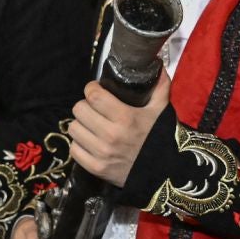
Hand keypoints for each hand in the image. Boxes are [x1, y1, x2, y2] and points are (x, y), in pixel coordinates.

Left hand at [66, 71, 171, 187]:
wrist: (165, 173)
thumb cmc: (161, 138)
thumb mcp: (162, 110)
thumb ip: (160, 86)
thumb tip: (157, 64)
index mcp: (125, 117)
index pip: (93, 95)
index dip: (91, 89)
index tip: (96, 90)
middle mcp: (110, 135)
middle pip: (79, 110)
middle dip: (85, 106)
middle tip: (94, 109)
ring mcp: (101, 153)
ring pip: (74, 128)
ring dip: (81, 125)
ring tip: (92, 126)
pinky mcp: (96, 168)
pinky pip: (74, 149)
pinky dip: (80, 144)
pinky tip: (90, 142)